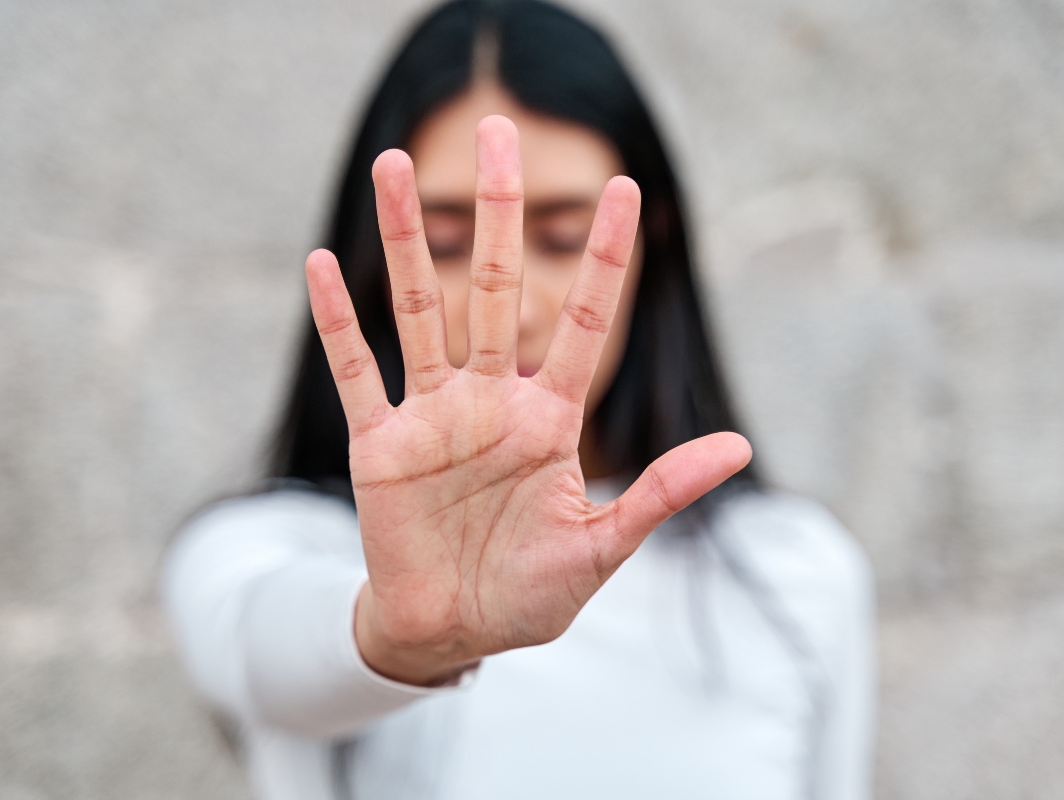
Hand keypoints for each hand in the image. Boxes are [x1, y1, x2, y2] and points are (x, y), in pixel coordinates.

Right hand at [305, 115, 751, 684]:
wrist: (452, 633)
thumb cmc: (529, 594)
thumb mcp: (602, 549)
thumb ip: (661, 492)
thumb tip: (741, 446)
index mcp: (549, 420)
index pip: (584, 322)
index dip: (603, 258)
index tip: (625, 189)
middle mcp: (491, 401)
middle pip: (496, 287)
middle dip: (500, 210)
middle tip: (498, 130)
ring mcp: (432, 418)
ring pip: (420, 310)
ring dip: (408, 240)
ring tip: (394, 165)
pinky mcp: (380, 445)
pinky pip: (357, 372)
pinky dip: (338, 323)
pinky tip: (321, 263)